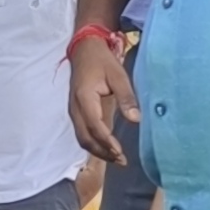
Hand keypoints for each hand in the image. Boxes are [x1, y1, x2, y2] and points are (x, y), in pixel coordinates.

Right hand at [67, 35, 134, 163]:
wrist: (84, 50)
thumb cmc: (101, 61)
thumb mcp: (118, 75)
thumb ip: (126, 97)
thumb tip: (136, 119)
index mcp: (84, 97)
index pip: (94, 125)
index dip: (106, 141)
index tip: (120, 151)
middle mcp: (75, 108)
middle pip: (85, 138)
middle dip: (102, 152)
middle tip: (121, 160)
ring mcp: (74, 111)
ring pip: (82, 138)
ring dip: (98, 151)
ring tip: (117, 158)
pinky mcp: (77, 113)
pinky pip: (83, 133)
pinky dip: (94, 144)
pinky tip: (108, 148)